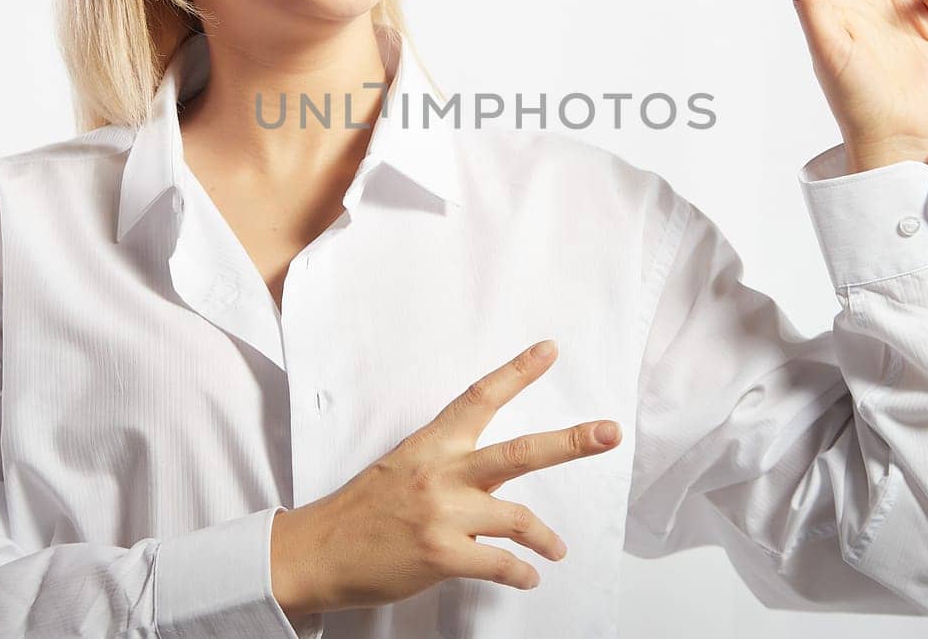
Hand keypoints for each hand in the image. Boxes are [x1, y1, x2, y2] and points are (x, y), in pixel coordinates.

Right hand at [270, 340, 620, 614]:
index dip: (518, 372)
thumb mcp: (402, 469)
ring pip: (518, 517)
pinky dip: (521, 572)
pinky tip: (528, 576)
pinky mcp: (442, 554)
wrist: (317, 551)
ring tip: (557, 549)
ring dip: (546, 537)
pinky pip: (501, 563)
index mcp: (431, 445)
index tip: (549, 350)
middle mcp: (442, 473)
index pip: (480, 398)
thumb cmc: (361, 512)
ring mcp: (443, 514)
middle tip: (609, 432)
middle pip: (520, 452)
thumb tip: (489, 476)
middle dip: (571, 442)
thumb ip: (447, 467)